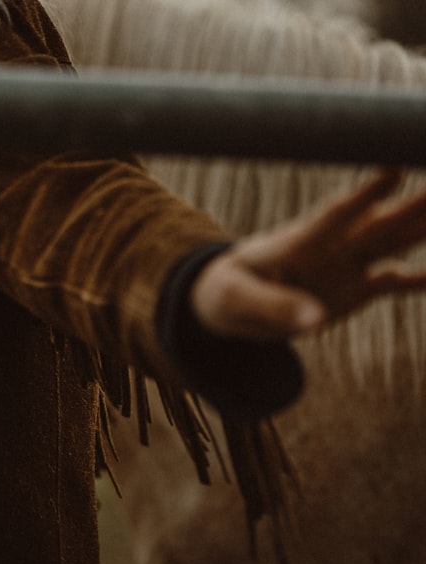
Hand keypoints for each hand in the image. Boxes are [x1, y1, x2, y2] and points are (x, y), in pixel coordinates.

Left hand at [191, 168, 425, 340]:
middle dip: (412, 206)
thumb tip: (314, 320)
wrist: (231, 301)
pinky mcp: (356, 287)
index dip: (363, 197)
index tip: (393, 172)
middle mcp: (328, 248)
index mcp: (294, 243)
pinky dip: (419, 279)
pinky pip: (394, 281)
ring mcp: (346, 265)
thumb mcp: (235, 300)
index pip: (333, 217)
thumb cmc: (227, 291)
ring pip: (392, 242)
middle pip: (376, 224)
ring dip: (421, 226)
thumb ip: (272, 307)